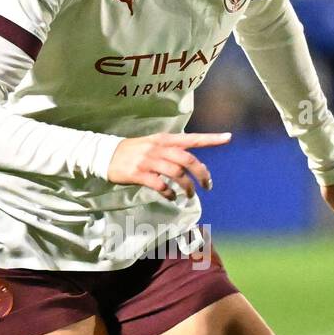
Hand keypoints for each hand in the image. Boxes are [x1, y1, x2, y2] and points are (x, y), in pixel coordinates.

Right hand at [106, 130, 231, 199]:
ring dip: (186, 187)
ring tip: (189, 195)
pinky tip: (171, 196)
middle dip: (202, 174)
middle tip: (207, 185)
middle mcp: (158, 148)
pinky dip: (168, 192)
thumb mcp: (153, 144)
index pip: (192, 138)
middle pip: (187, 160)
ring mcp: (148, 161)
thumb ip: (172, 152)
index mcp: (164, 139)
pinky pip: (159, 185)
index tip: (228, 137)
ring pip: (176, 174)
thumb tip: (194, 166)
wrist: (105, 154)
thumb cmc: (133, 151)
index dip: (211, 139)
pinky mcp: (138, 174)